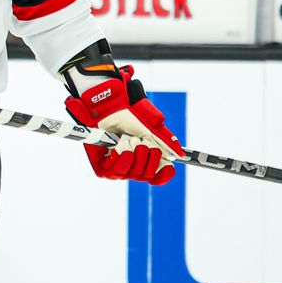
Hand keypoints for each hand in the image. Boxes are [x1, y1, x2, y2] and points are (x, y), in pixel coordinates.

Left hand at [64, 64, 181, 184]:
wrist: (109, 105)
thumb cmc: (129, 114)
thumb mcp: (151, 127)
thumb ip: (166, 141)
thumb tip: (180, 154)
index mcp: (144, 159)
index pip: (156, 176)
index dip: (163, 174)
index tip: (169, 166)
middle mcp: (131, 166)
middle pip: (146, 175)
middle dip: (148, 157)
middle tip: (141, 141)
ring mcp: (116, 167)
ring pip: (131, 175)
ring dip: (135, 156)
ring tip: (129, 140)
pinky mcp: (101, 167)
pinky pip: (113, 173)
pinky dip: (121, 159)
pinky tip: (122, 147)